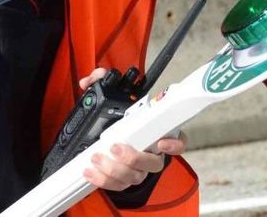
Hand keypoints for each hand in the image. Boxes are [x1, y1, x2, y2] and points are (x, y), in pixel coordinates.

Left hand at [78, 68, 188, 191]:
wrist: (103, 133)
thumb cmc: (115, 113)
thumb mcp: (108, 93)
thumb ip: (100, 80)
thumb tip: (89, 81)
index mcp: (155, 132)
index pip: (178, 140)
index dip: (174, 144)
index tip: (162, 142)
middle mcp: (151, 153)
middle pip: (153, 164)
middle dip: (134, 158)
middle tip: (116, 147)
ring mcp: (139, 168)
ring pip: (135, 176)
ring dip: (115, 169)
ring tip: (97, 158)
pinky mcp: (125, 179)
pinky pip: (119, 185)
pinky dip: (105, 180)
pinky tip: (91, 172)